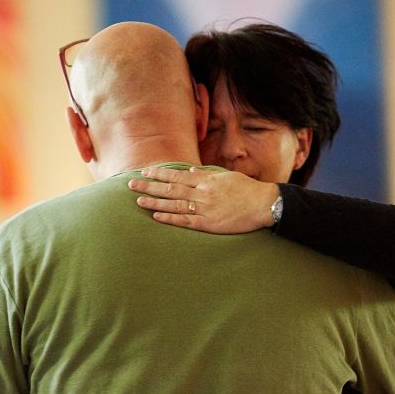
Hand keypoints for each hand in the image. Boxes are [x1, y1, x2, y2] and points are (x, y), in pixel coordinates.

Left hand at [128, 166, 279, 233]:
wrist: (263, 204)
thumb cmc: (247, 189)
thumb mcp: (226, 176)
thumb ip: (207, 174)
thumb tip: (190, 169)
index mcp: (206, 180)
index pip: (177, 175)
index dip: (159, 174)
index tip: (145, 172)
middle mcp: (202, 193)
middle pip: (171, 189)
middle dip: (150, 186)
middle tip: (131, 185)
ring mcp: (205, 209)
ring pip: (174, 205)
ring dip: (155, 203)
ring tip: (139, 201)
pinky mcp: (209, 224)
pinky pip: (185, 221)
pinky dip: (170, 218)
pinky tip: (157, 217)